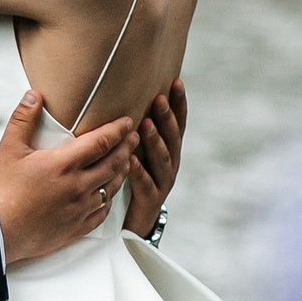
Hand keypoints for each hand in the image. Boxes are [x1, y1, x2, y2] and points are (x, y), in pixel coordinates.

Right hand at [0, 89, 137, 266]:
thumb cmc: (2, 190)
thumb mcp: (8, 149)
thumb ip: (23, 119)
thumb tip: (34, 96)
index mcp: (63, 164)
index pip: (100, 142)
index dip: (117, 130)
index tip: (127, 122)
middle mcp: (78, 186)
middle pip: (113, 163)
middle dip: (126, 148)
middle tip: (133, 138)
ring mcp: (80, 208)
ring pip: (111, 187)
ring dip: (122, 171)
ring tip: (126, 161)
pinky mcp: (77, 227)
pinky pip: (103, 212)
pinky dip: (110, 200)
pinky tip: (109, 194)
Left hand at [124, 79, 186, 240]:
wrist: (137, 219)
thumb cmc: (135, 175)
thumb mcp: (140, 149)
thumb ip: (137, 127)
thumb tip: (122, 94)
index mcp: (169, 149)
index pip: (177, 123)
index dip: (179, 103)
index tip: (176, 81)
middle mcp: (170, 163)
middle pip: (171, 138)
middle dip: (166, 117)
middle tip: (159, 98)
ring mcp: (163, 181)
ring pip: (161, 159)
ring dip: (154, 141)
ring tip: (145, 125)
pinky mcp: (150, 199)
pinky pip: (145, 184)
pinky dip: (138, 172)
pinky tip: (130, 160)